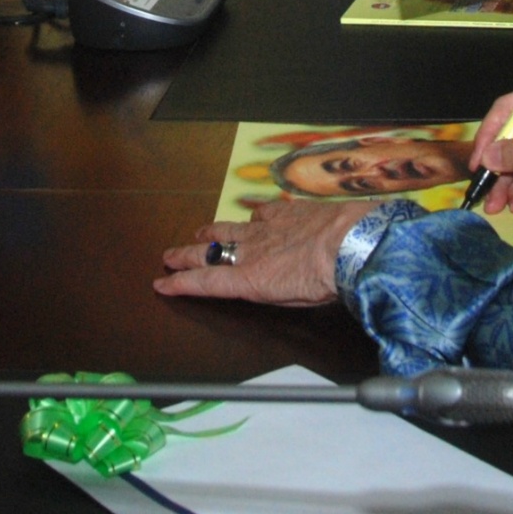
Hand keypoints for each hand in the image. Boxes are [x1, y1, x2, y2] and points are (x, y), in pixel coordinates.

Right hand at [154, 198, 367, 305]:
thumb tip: (261, 286)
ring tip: (200, 233)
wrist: (350, 243)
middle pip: (208, 253)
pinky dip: (254, 217)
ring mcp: (266, 228)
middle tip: (168, 256)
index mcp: (250, 279)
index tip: (162, 282)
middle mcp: (251, 251)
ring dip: (211, 232)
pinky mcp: (285, 212)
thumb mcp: (292, 301)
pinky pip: (261, 212)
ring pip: (229, 229)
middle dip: (184, 256)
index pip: (205, 282)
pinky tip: (255, 217)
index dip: (181, 283)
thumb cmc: (326, 280)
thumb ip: (271, 292)